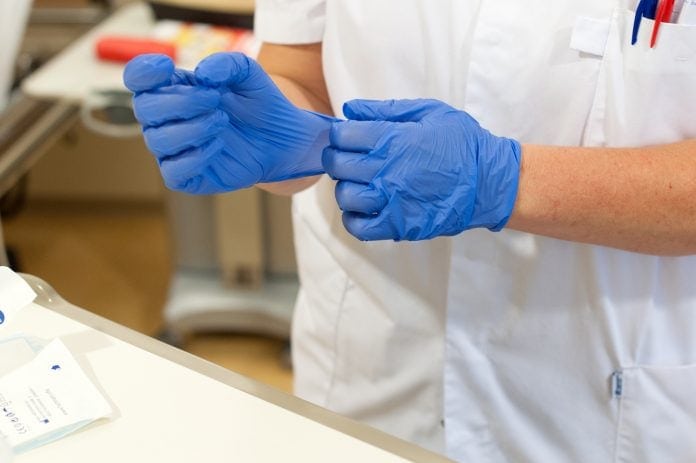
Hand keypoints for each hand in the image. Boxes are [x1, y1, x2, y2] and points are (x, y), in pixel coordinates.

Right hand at [123, 53, 336, 193]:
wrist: (284, 139)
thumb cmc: (260, 104)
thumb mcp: (250, 75)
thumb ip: (228, 64)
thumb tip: (203, 74)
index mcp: (174, 89)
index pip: (138, 79)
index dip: (142, 72)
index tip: (167, 66)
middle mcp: (167, 120)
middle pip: (145, 108)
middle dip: (180, 101)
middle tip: (215, 99)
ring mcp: (175, 150)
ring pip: (157, 140)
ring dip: (191, 128)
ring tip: (222, 121)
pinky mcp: (188, 177)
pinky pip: (173, 172)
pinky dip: (194, 157)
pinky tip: (219, 145)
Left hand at [322, 99, 521, 240]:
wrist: (490, 182)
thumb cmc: (463, 144)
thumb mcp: (429, 113)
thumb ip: (387, 110)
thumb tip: (350, 108)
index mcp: (393, 138)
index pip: (342, 135)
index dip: (338, 134)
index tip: (346, 137)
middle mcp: (386, 169)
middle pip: (338, 165)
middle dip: (336, 159)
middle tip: (349, 159)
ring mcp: (390, 200)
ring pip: (345, 196)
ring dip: (346, 188)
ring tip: (359, 184)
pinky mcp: (398, 225)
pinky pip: (359, 227)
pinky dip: (353, 219)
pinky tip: (362, 209)